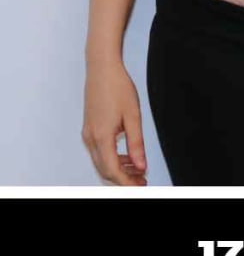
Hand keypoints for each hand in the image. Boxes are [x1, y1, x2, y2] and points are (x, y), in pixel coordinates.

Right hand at [82, 58, 147, 185]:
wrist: (102, 69)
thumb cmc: (118, 87)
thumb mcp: (133, 115)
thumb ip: (136, 143)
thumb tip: (141, 165)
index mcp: (101, 136)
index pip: (112, 170)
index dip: (126, 182)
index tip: (141, 186)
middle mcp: (90, 139)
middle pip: (105, 170)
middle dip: (123, 179)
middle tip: (142, 181)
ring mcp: (88, 135)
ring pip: (101, 162)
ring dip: (119, 169)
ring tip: (138, 170)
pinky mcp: (89, 130)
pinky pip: (100, 152)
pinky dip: (113, 159)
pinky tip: (127, 157)